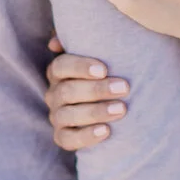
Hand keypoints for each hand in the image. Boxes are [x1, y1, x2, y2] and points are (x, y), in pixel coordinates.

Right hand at [44, 35, 129, 150]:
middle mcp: (54, 93)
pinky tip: (106, 131)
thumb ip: (91, 39)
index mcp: (60, 71)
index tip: (104, 69)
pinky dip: (86, 136)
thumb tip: (56, 41)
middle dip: (96, 90)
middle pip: (67, 91)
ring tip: (121, 109)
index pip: (61, 66)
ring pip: (67, 116)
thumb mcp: (107, 53)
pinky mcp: (63, 137)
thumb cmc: (113, 72)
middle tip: (124, 88)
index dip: (80, 67)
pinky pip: (67, 140)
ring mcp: (57, 116)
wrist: (121, 103)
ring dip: (95, 112)